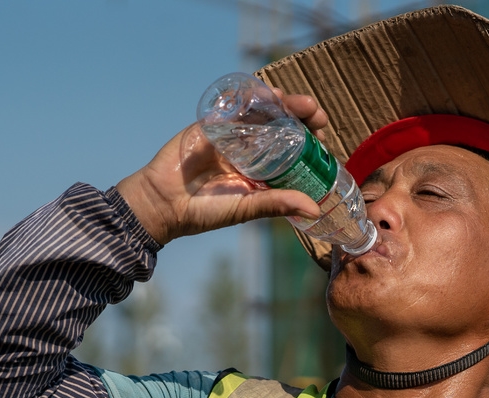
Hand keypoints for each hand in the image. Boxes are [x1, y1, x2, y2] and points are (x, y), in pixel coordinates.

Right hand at [116, 91, 328, 244]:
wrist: (163, 202)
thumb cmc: (205, 212)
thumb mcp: (247, 208)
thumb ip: (277, 203)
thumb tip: (315, 210)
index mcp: (264, 172)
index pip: (295, 151)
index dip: (312, 141)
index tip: (324, 136)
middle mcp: (252, 151)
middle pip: (284, 126)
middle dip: (304, 116)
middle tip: (316, 114)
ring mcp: (233, 135)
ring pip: (264, 112)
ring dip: (285, 103)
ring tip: (300, 103)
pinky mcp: (213, 123)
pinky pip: (236, 105)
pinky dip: (254, 96)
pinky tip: (270, 93)